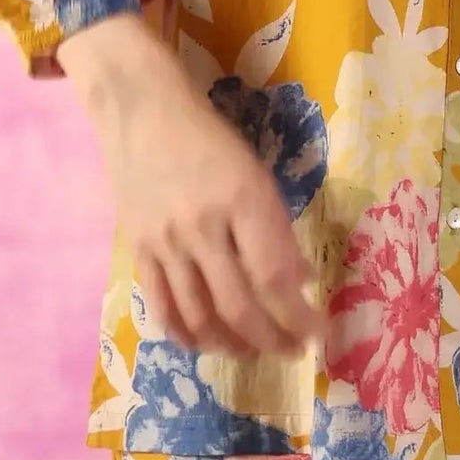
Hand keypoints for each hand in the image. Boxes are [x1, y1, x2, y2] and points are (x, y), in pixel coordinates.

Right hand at [86, 34, 323, 358]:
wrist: (141, 107)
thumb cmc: (209, 134)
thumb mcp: (255, 171)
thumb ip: (275, 227)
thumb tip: (298, 282)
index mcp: (243, 199)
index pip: (275, 278)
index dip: (300, 317)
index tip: (320, 335)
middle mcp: (204, 227)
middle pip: (240, 308)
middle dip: (273, 340)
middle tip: (292, 350)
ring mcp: (166, 242)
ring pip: (200, 318)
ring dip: (232, 346)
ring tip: (254, 351)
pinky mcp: (138, 250)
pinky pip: (162, 309)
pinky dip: (186, 336)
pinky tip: (205, 344)